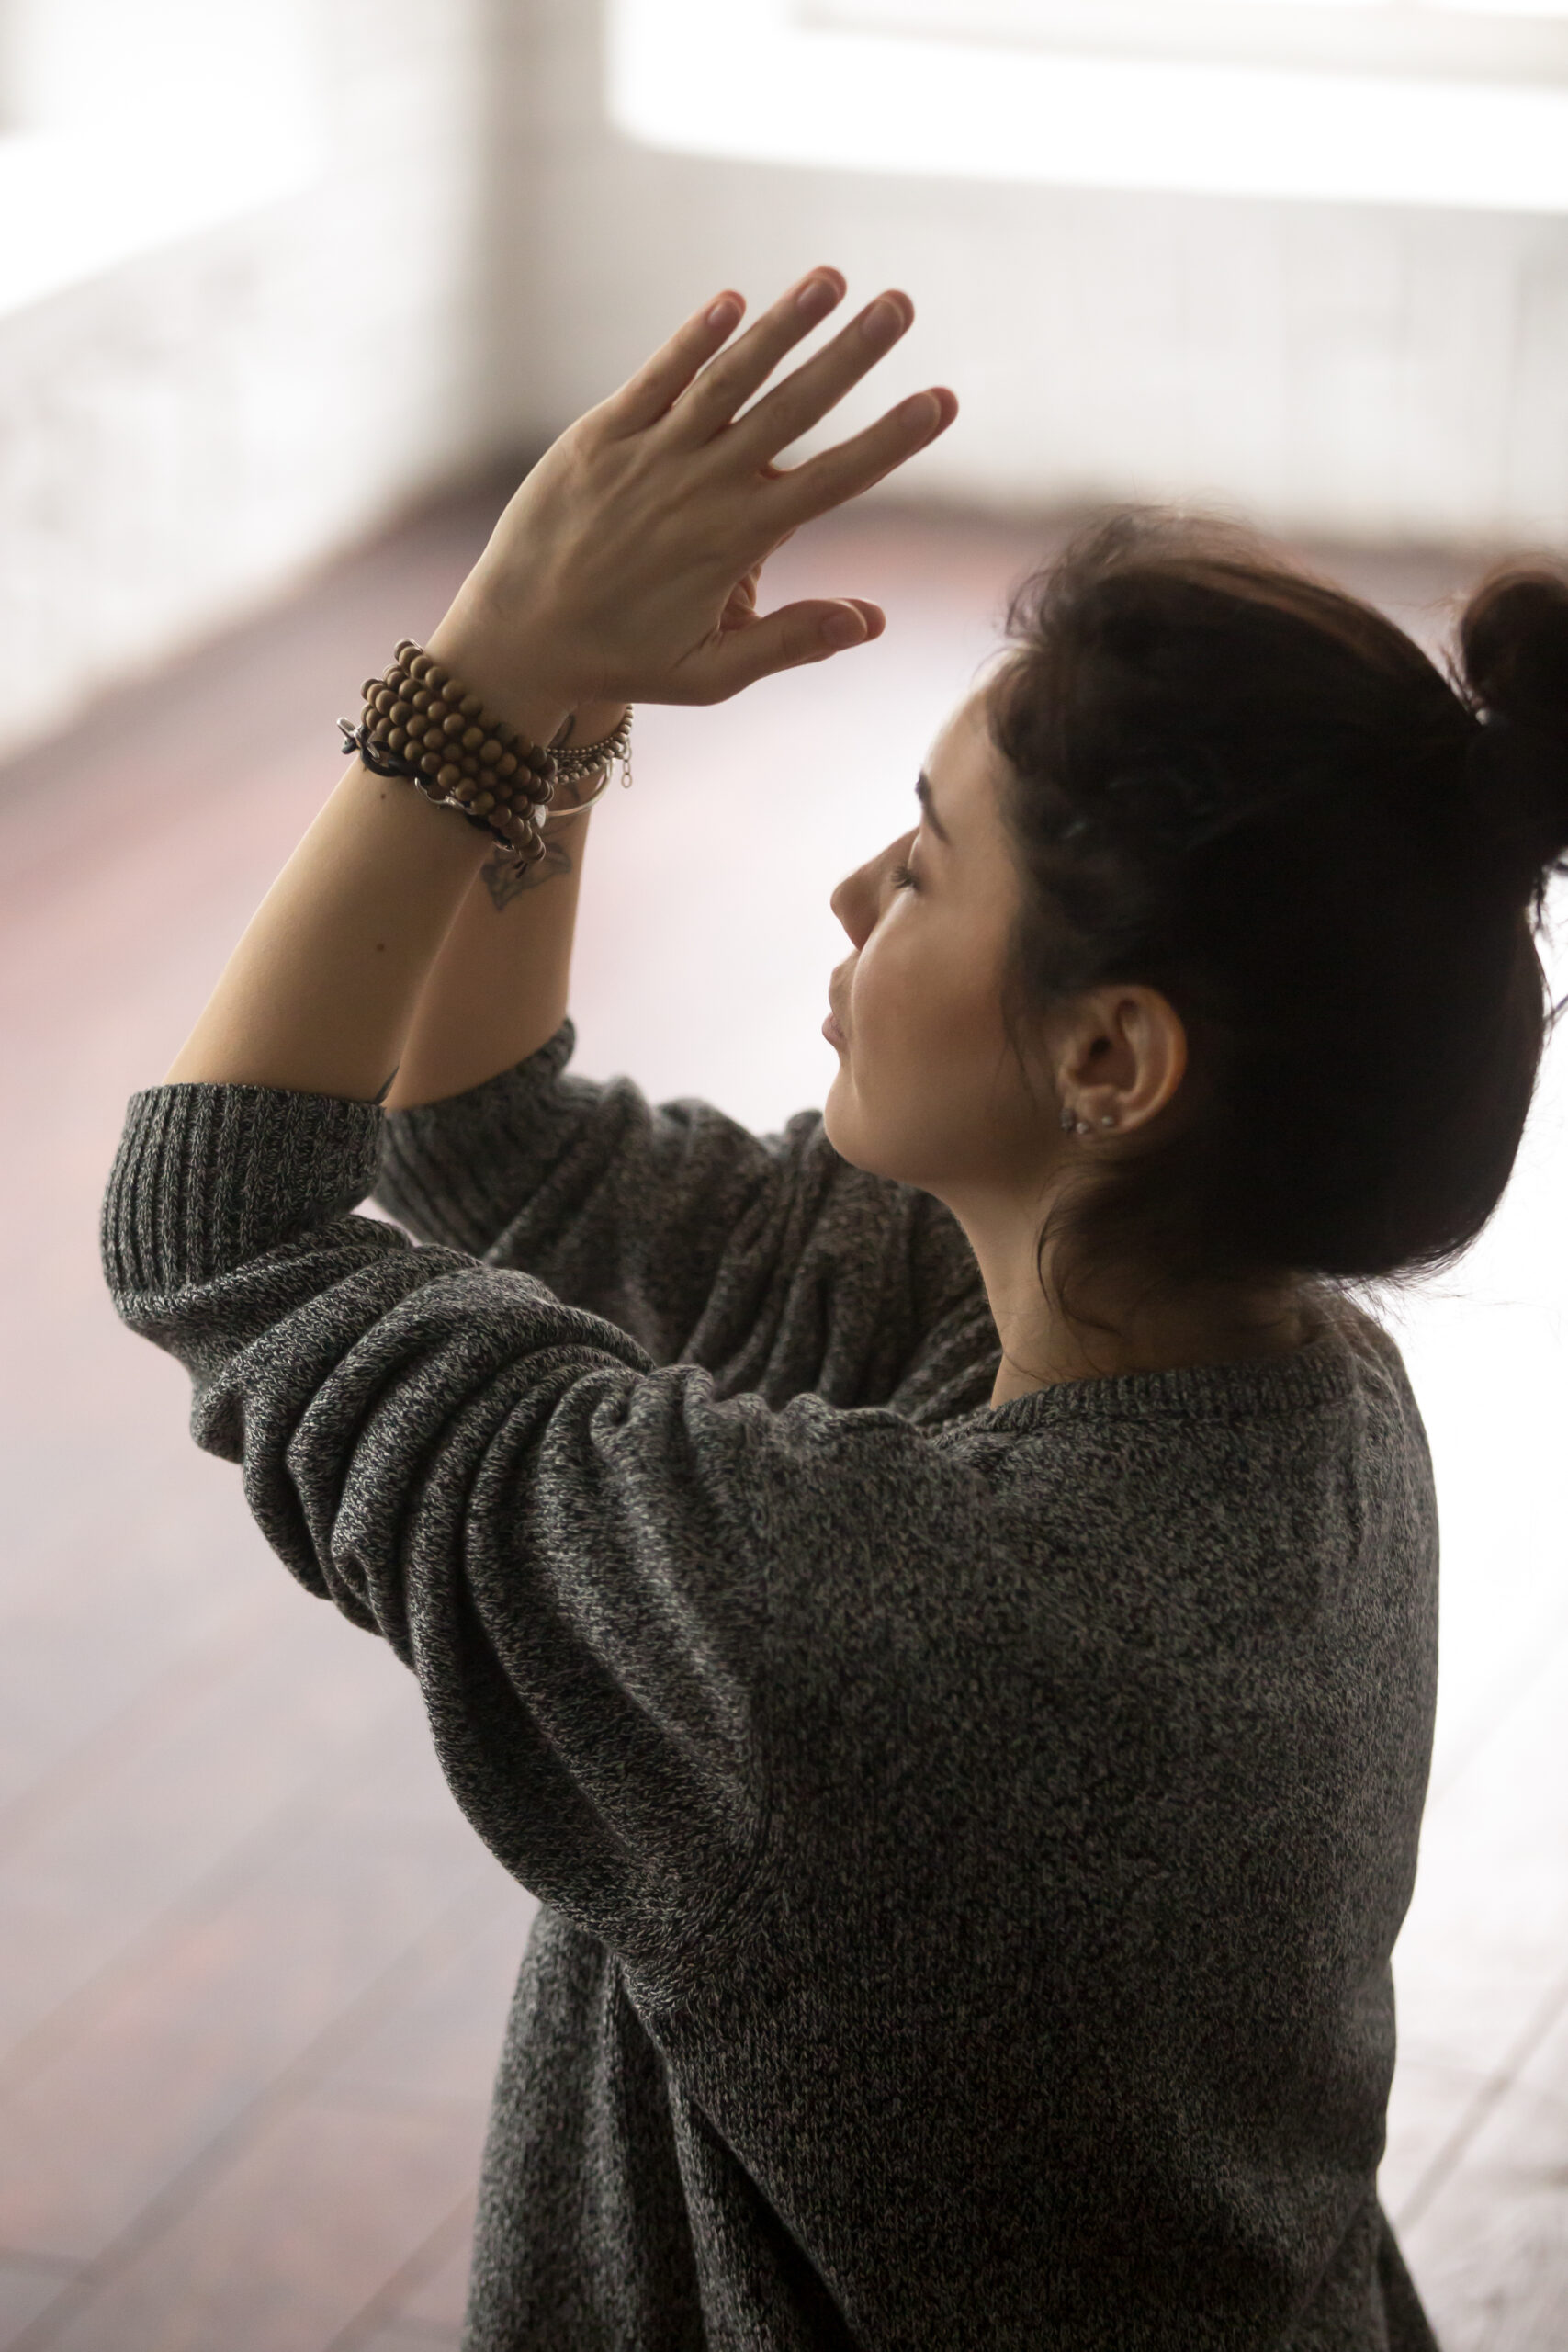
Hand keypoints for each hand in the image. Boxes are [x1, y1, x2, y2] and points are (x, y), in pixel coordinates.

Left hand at [431, 269, 956, 717]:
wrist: (514, 640)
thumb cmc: (618, 661)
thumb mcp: (712, 674)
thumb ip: (793, 641)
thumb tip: (872, 619)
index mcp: (736, 543)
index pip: (832, 480)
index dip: (892, 439)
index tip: (941, 401)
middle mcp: (699, 487)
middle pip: (792, 409)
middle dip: (853, 355)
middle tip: (903, 305)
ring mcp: (649, 454)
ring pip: (729, 378)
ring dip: (784, 325)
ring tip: (833, 279)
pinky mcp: (599, 435)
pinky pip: (655, 377)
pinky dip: (693, 337)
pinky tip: (733, 301)